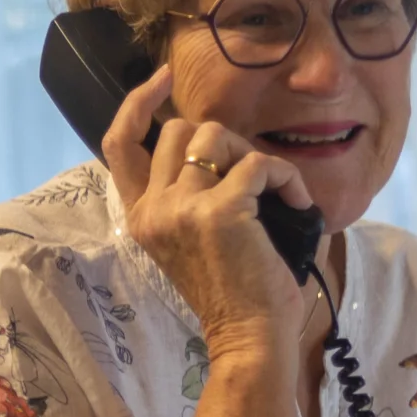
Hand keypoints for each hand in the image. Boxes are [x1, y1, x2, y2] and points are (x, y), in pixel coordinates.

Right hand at [98, 65, 316, 363]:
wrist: (249, 338)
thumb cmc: (236, 295)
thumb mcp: (197, 238)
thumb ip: (195, 192)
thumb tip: (223, 146)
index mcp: (142, 217)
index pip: (118, 144)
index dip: (137, 102)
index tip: (162, 78)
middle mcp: (153, 209)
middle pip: (176, 129)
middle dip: (220, 138)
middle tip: (250, 174)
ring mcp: (181, 208)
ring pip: (215, 135)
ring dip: (253, 155)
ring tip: (276, 192)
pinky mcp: (219, 210)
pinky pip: (259, 163)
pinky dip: (287, 177)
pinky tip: (298, 204)